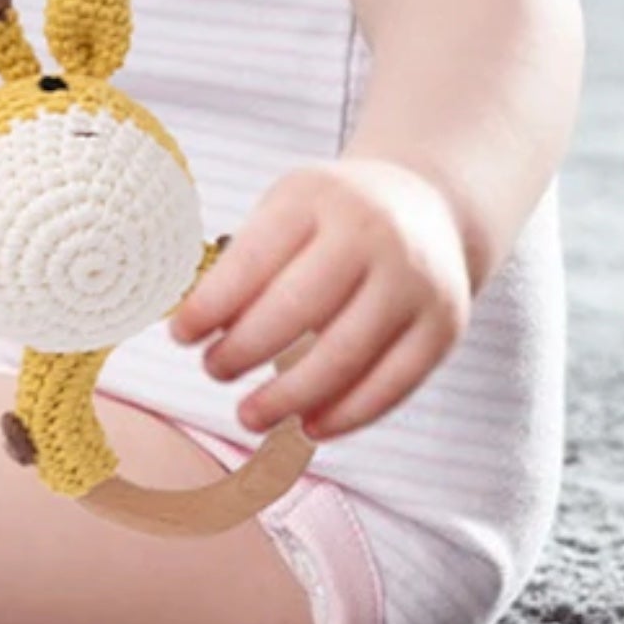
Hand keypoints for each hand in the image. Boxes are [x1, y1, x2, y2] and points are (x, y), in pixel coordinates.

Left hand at [168, 160, 470, 440]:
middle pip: (297, 308)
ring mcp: (414, 282)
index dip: (211, 305)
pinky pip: (391, 386)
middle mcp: (372, 233)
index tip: (179, 336)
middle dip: (243, 350)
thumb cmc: (333, 217)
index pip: (254, 258)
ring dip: (288, 397)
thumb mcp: (288, 210)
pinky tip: (309, 426)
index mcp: (317, 197)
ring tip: (249, 415)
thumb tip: (194, 328)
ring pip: (344, 356)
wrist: (426, 203)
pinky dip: (345, 416)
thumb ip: (246, 261)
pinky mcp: (444, 327)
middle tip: (213, 371)